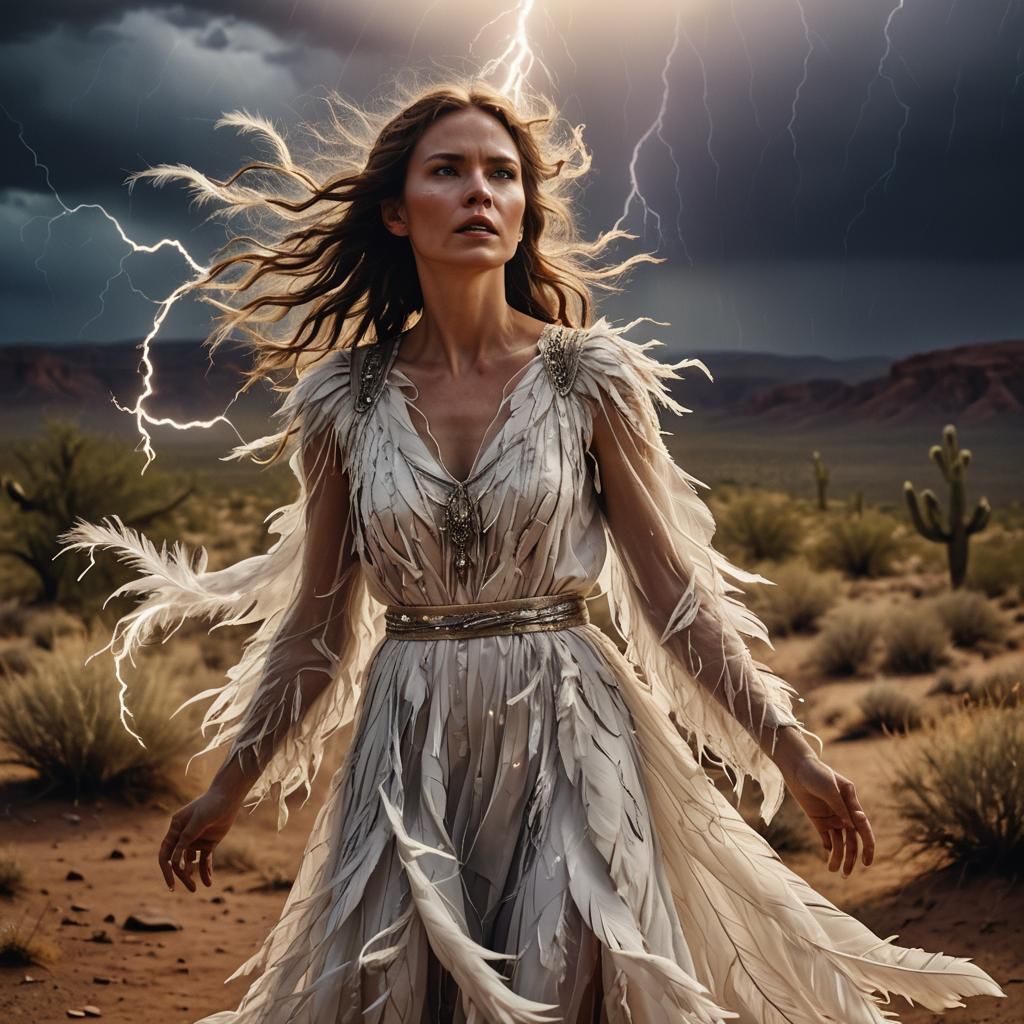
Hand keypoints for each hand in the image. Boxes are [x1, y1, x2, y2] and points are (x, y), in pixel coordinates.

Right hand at [157, 787, 243, 892]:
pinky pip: (204, 860)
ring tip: (196, 889)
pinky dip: (205, 871)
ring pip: (190, 862)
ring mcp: (196, 840)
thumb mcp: (199, 820)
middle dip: (182, 876)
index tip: (172, 885)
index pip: (166, 853)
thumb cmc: (212, 804)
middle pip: (177, 861)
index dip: (167, 870)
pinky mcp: (208, 843)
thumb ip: (187, 838)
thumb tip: (173, 860)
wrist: (229, 797)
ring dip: (192, 876)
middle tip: (191, 889)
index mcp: (176, 828)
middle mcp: (183, 835)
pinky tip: (209, 881)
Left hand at [780, 754, 874, 875]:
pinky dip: (829, 848)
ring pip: (839, 841)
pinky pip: (827, 837)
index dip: (868, 845)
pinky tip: (829, 857)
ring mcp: (831, 816)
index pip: (863, 827)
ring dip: (838, 856)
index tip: (867, 862)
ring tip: (833, 871)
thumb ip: (839, 806)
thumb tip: (851, 826)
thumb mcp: (829, 787)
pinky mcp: (818, 819)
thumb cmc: (815, 773)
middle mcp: (844, 811)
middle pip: (852, 839)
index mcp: (851, 802)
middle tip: (846, 874)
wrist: (796, 767)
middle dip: (851, 857)